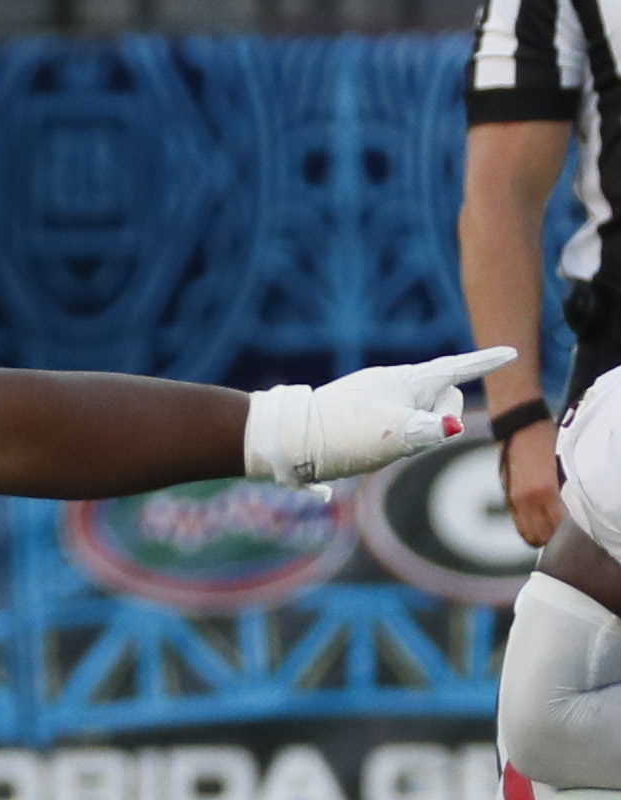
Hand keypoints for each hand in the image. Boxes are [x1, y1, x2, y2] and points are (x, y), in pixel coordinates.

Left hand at [243, 348, 515, 485]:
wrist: (288, 438)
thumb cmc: (343, 433)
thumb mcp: (394, 435)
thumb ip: (429, 430)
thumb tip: (452, 429)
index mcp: (407, 381)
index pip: (457, 369)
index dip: (486, 363)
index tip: (512, 353)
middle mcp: (395, 385)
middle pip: (443, 397)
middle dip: (440, 417)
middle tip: (402, 435)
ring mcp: (379, 398)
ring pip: (421, 415)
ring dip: (414, 433)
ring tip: (375, 442)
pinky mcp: (364, 414)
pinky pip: (399, 425)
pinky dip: (398, 438)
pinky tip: (369, 446)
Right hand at [507, 418, 566, 546]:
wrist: (516, 425)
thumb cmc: (544, 439)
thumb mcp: (562, 465)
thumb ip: (564, 490)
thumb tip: (571, 509)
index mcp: (544, 491)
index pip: (558, 527)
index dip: (569, 533)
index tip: (578, 532)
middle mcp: (526, 499)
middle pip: (541, 535)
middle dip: (554, 538)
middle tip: (567, 535)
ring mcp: (514, 499)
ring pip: (527, 533)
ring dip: (540, 536)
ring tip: (553, 533)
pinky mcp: (507, 496)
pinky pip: (518, 523)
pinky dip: (529, 527)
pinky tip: (539, 523)